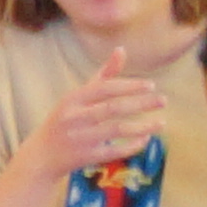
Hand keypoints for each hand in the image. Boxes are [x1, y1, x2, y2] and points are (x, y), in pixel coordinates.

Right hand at [39, 43, 162, 179]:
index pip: (105, 88)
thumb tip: (121, 49)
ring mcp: (80, 139)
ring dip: (143, 127)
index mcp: (73, 99)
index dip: (129, 86)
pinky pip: (115, 151)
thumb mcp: (78, 96)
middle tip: (163, 100)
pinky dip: (132, 145)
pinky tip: (146, 138)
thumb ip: (102, 75)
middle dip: (141, 104)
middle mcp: (75, 117)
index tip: (151, 85)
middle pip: (113, 108)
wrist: (42, 156)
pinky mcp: (86, 157)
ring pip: (117, 130)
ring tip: (162, 122)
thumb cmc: (66, 120)